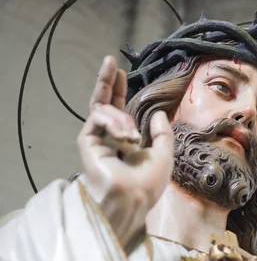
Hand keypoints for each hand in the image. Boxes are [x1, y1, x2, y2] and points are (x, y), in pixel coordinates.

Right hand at [77, 56, 173, 249]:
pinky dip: (113, 121)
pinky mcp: (87, 141)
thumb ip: (162, 133)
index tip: (122, 73)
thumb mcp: (164, 154)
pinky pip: (98, 116)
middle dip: (107, 82)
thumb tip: (159, 113)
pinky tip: (123, 136)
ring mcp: (96, 139)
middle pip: (103, 103)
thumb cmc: (147, 183)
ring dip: (121, 117)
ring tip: (131, 136)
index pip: (120, 110)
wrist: (132, 198)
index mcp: (125, 142)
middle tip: (110, 62)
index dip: (120, 91)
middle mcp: (108, 138)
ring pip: (103, 109)